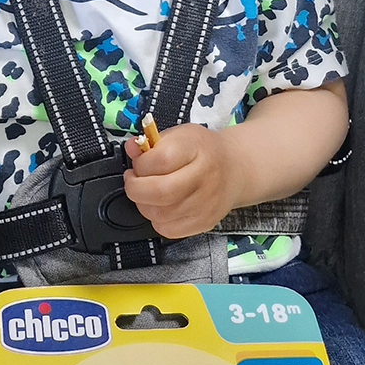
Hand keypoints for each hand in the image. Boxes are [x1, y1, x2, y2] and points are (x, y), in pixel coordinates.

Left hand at [122, 123, 240, 238]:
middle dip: (135, 188)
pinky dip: (156, 219)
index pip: (161, 160)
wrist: (234, 168)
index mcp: (197, 149)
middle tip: (133, 180)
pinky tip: (160, 206)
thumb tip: (130, 148)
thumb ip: (152, 143)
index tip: (137, 162)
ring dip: (143, 204)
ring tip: (147, 192)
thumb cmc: (203, 150)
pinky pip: (168, 230)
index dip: (140, 164)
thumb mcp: (179, 135)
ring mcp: (206, 203)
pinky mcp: (204, 222)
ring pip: (160, 214)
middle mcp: (205, 177)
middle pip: (160, 192)